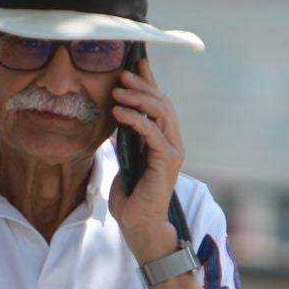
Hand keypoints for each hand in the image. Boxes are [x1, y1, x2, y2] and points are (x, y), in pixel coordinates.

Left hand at [108, 60, 186, 261]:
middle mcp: (173, 142)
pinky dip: (136, 119)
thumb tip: (116, 121)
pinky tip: (119, 112)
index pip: (159, 104)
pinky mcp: (167, 161)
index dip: (149, 82)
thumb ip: (126, 141)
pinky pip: (153, 132)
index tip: (136, 62)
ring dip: (138, 97)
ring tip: (117, 89)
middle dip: (142, 84)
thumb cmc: (132, 198)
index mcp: (164, 140)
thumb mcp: (126, 161)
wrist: (140, 226)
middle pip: (162, 103)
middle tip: (121, 72)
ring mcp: (172, 151)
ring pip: (161, 112)